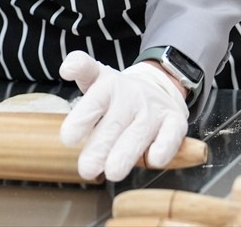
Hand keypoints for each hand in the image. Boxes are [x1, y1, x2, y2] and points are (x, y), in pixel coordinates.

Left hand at [58, 50, 188, 181]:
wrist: (156, 87)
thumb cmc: (117, 93)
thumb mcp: (96, 76)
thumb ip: (79, 70)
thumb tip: (67, 68)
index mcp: (107, 85)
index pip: (94, 100)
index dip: (81, 119)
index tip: (68, 139)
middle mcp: (130, 96)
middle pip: (113, 124)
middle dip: (99, 148)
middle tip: (86, 168)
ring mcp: (152, 110)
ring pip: (138, 134)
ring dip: (126, 154)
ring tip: (112, 172)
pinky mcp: (174, 122)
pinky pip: (170, 136)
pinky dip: (163, 147)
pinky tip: (153, 159)